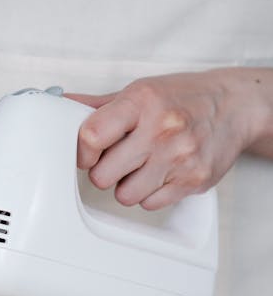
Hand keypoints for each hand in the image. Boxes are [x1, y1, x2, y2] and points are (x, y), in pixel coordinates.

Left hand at [69, 68, 272, 209]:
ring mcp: (179, 157)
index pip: (90, 137)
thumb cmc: (183, 98)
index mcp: (141, 102)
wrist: (233, 106)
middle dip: (104, 171)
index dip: (82, 152)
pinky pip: (151, 204)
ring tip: (141, 166)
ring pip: (125, 195)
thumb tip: (60, 105)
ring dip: (127, 185)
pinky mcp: (193, 180)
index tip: (87, 154)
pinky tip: (160, 174)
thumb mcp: (139, 91)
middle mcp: (161, 129)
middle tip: (117, 160)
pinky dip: (150, 194)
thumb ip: (97, 105)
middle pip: (103, 175)